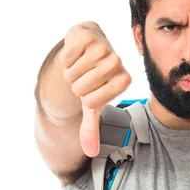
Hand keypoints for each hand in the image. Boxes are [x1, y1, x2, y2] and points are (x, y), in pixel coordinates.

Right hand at [60, 21, 131, 156]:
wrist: (88, 46)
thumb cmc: (92, 78)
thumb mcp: (92, 103)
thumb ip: (92, 127)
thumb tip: (90, 152)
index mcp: (124, 81)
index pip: (92, 102)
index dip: (84, 98)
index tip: (91, 90)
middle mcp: (118, 64)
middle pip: (80, 87)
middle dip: (75, 85)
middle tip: (83, 77)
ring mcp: (105, 48)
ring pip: (73, 72)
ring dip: (69, 72)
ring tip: (79, 66)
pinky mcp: (90, 37)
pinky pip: (68, 56)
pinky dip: (65, 59)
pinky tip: (75, 53)